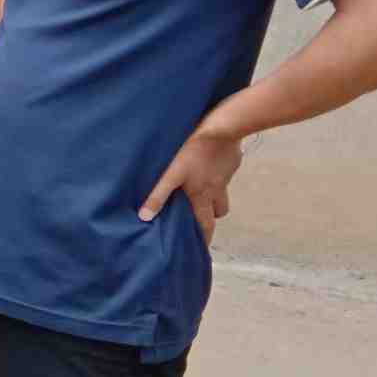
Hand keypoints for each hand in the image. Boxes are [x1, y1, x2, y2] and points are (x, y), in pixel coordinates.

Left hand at [139, 124, 244, 246]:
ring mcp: (227, 176)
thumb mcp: (170, 175)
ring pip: (223, 194)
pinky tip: (209, 165)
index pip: (205, 225)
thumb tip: (144, 217)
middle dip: (209, 218)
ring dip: (214, 197)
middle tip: (202, 220)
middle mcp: (218, 190)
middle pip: (217, 213)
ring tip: (202, 192)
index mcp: (203, 196)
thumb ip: (158, 195)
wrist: (221, 128)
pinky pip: (226, 174)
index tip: (202, 248)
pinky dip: (219, 175)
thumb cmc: (192, 152)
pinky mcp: (232, 162)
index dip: (203, 239)